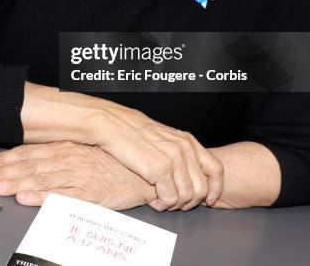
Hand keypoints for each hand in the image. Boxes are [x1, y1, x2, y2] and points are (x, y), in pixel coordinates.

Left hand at [0, 141, 156, 209]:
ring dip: (16, 183)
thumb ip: (60, 152)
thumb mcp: (84, 151)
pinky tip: (25, 197)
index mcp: (67, 147)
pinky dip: (41, 197)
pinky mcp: (88, 193)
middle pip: (31, 165)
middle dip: (5, 171)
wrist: (143, 173)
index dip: (7, 158)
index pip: (31, 152)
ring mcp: (78, 175)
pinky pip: (61, 195)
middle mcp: (70, 158)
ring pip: (41, 179)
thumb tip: (33, 156)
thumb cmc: (114, 162)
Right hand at [94, 106, 223, 210]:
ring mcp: (174, 160)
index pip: (216, 169)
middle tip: (175, 203)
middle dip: (190, 202)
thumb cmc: (134, 132)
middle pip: (202, 189)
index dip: (215, 189)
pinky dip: (162, 204)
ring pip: (187, 198)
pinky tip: (152, 198)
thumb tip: (189, 174)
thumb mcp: (165, 138)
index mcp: (188, 141)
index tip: (209, 200)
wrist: (113, 125)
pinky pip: (170, 199)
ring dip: (174, 204)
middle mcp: (185, 149)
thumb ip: (180, 152)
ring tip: (160, 200)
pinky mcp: (159, 170)